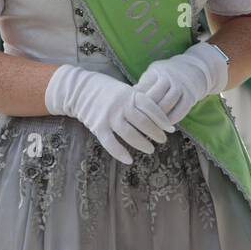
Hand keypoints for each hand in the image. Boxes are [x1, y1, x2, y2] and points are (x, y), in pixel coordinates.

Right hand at [44, 65, 172, 163]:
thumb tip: (157, 116)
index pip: (150, 107)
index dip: (162, 119)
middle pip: (143, 122)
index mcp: (129, 94)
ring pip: (129, 134)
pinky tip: (129, 160)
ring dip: (142, 144)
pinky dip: (120, 153)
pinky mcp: (97, 126)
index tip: (171, 129)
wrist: (79, 89)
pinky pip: (111, 143)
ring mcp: (109, 116)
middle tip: (162, 140)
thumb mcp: (124, 90)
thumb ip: (138, 101)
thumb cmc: (106, 90)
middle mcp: (121, 105)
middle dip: (155, 133)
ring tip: (150, 149)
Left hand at [135, 42, 228, 125]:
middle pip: (154, 97)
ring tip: (151, 127)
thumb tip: (128, 100)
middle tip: (138, 124)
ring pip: (167, 104)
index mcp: (156, 71)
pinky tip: (165, 126)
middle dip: (145, 112)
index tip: (129, 113)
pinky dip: (172, 119)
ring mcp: (181, 86)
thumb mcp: (154, 74)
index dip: (135, 102)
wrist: (194, 70)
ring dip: (158, 118)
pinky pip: (180, 110)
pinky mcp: (190, 96)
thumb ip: (143, 85)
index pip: (143, 88)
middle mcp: (169, 77)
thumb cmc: (167, 76)